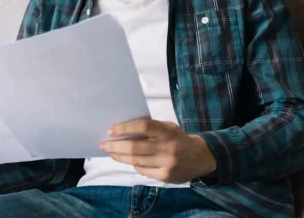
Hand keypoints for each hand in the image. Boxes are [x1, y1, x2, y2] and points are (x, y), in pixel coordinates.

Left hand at [100, 118, 216, 183]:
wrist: (199, 157)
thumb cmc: (177, 139)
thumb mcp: (168, 127)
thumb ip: (150, 128)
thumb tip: (122, 130)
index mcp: (168, 131)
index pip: (143, 127)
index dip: (125, 128)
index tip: (110, 131)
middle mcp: (168, 147)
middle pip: (135, 147)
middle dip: (116, 146)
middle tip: (103, 144)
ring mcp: (167, 163)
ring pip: (136, 161)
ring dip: (120, 156)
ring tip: (111, 152)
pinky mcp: (166, 176)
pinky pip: (142, 170)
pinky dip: (133, 164)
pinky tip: (128, 160)